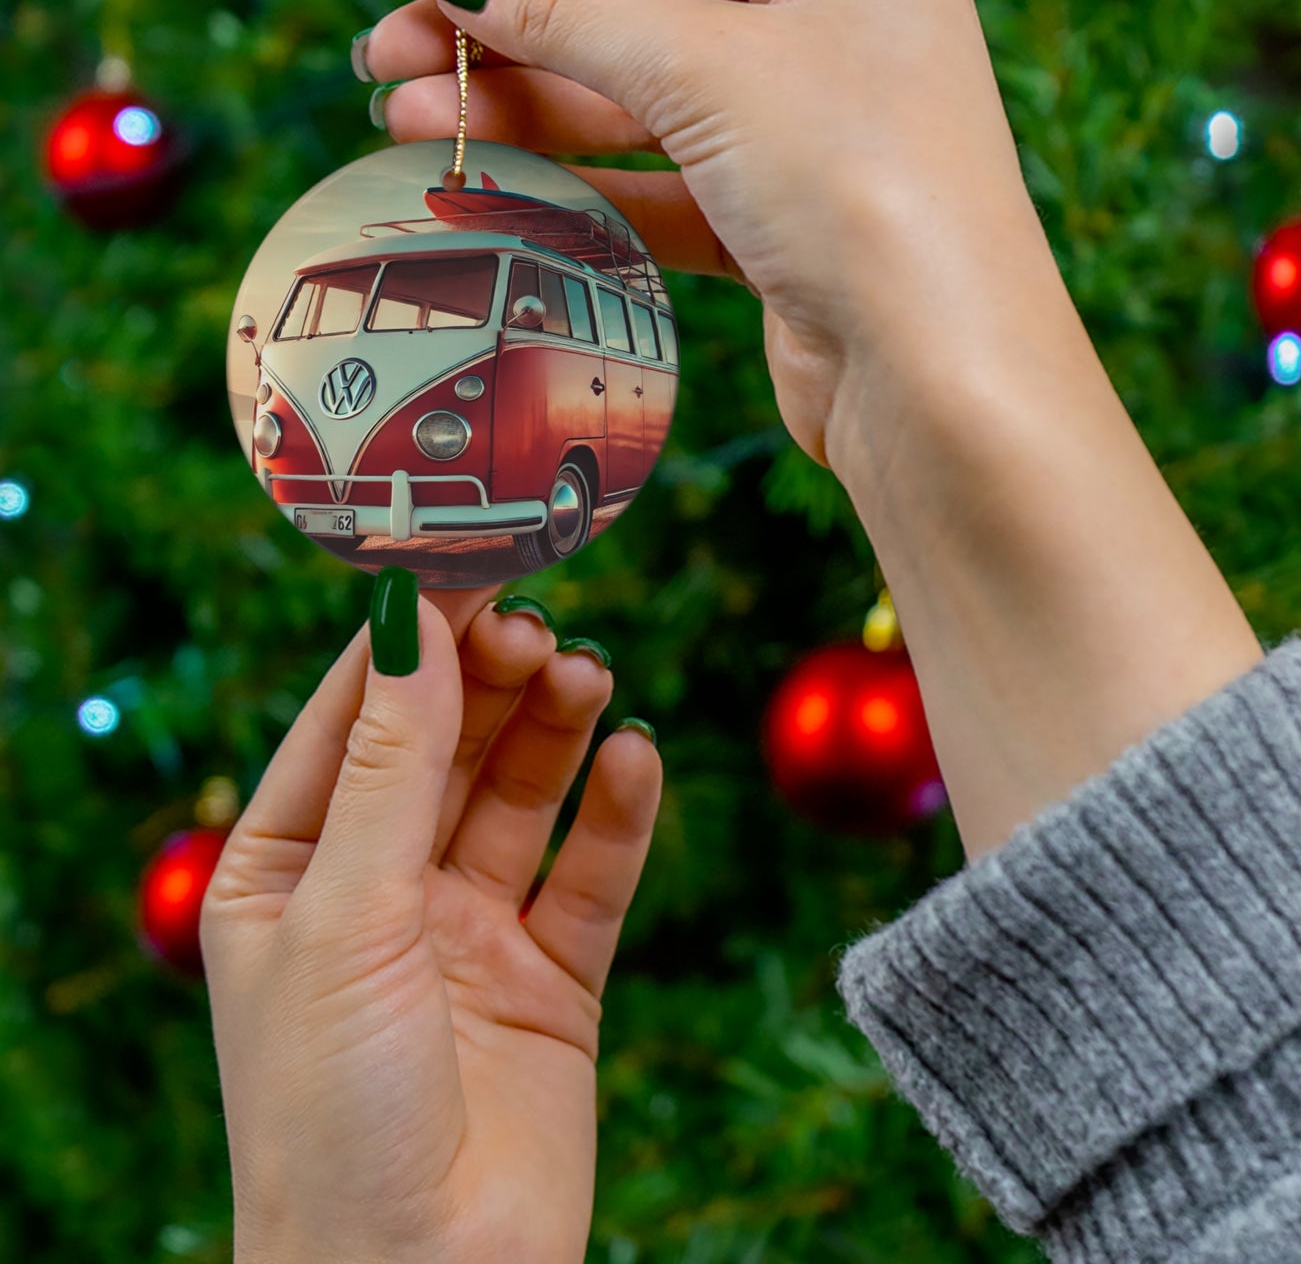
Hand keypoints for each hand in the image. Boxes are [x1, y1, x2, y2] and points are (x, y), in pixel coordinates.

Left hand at [201, 585, 661, 1263]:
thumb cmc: (331, 1113)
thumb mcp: (346, 916)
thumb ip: (391, 766)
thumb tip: (413, 621)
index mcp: (288, 871)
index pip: (351, 720)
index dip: (408, 642)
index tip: (466, 563)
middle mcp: (379, 891)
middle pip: (447, 747)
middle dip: (491, 683)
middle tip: (539, 629)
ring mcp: (469, 932)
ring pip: (522, 797)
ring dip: (556, 731)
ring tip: (589, 676)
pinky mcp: (552, 978)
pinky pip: (591, 875)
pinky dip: (618, 814)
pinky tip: (635, 760)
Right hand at [362, 0, 1044, 473]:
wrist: (937, 378)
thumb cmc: (861, 188)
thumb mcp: (707, 70)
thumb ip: (571, 11)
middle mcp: (834, 28)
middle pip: (637, 14)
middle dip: (509, 38)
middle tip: (386, 60)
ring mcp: (809, 133)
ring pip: (640, 108)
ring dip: (526, 116)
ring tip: (407, 123)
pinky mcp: (782, 226)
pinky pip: (661, 189)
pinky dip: (579, 189)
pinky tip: (491, 186)